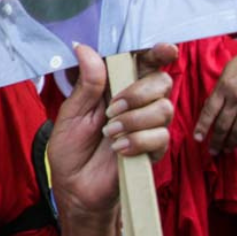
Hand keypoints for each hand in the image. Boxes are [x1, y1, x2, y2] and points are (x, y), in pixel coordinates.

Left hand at [48, 44, 175, 220]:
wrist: (76, 187)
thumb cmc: (71, 147)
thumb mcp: (72, 112)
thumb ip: (86, 83)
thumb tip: (84, 47)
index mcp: (115, 86)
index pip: (142, 62)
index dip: (157, 52)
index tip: (165, 50)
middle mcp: (136, 102)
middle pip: (161, 81)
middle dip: (139, 92)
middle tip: (112, 108)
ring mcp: (147, 126)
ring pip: (164, 108)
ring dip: (135, 119)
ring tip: (109, 133)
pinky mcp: (154, 150)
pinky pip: (161, 137)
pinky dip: (138, 141)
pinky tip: (118, 149)